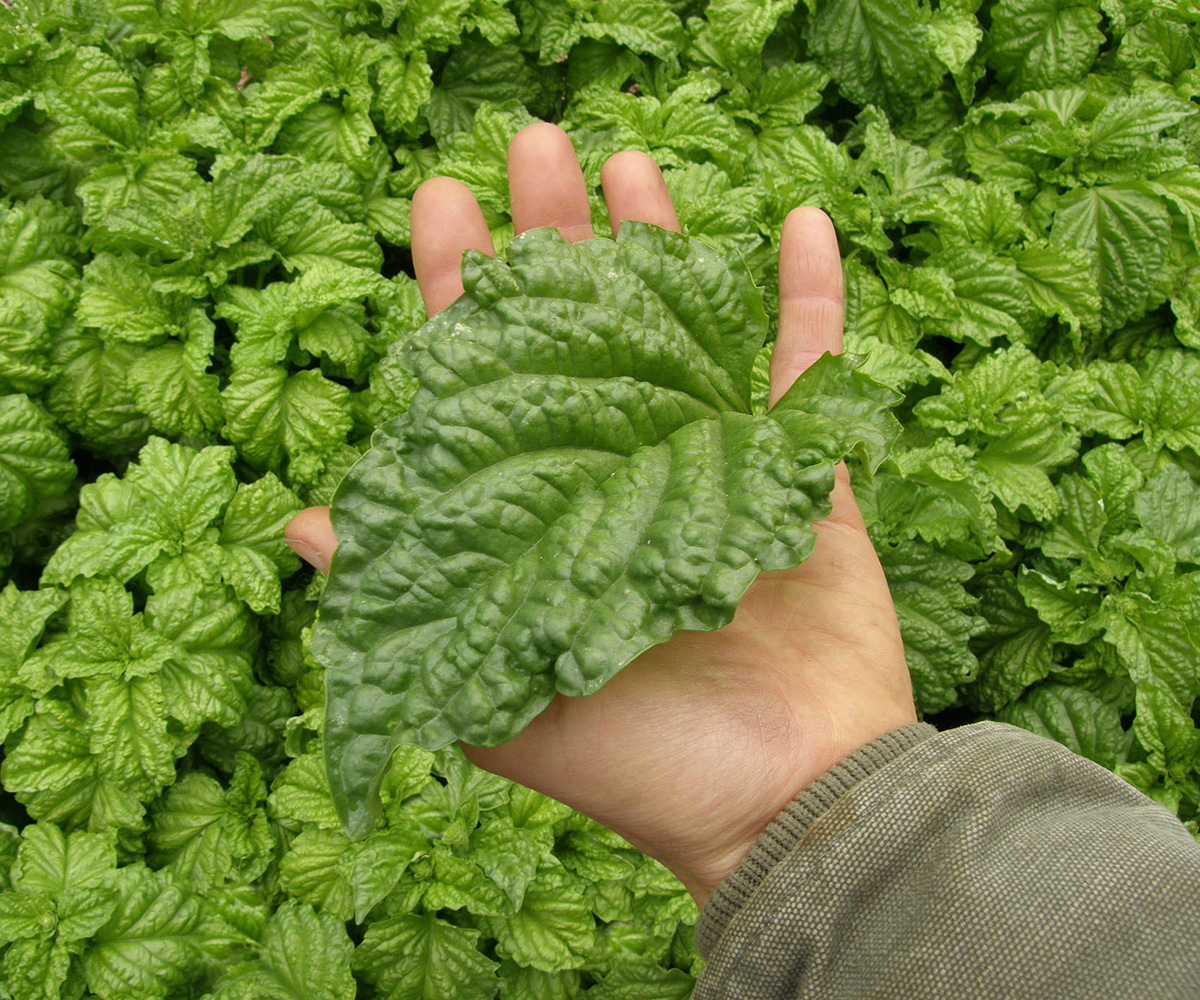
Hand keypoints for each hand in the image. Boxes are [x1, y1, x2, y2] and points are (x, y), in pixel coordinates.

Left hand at [285, 123, 916, 904]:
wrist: (782, 808)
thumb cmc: (636, 768)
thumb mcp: (492, 697)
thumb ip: (409, 603)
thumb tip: (305, 523)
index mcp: (548, 513)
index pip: (494, 380)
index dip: (464, 291)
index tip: (441, 201)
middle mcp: (625, 477)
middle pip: (585, 332)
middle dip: (557, 236)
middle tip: (534, 145)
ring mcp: (719, 468)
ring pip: (687, 331)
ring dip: (665, 245)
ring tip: (633, 163)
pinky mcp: (805, 477)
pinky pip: (813, 371)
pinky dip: (811, 300)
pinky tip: (801, 225)